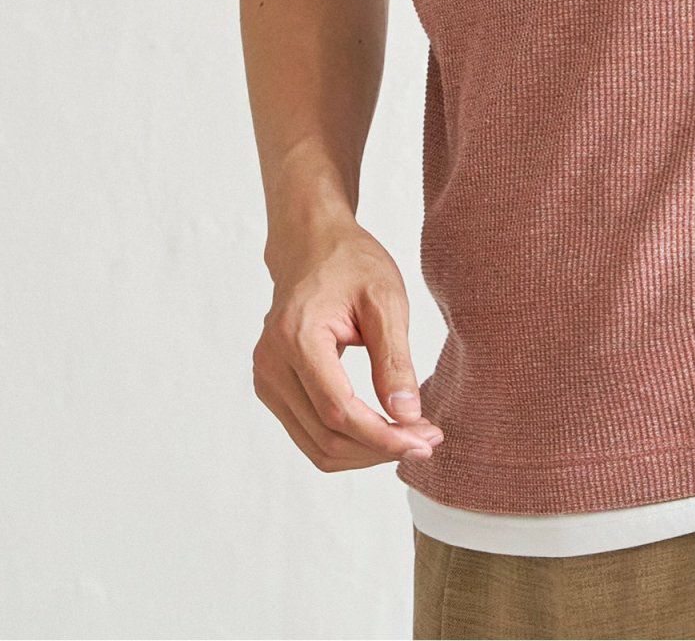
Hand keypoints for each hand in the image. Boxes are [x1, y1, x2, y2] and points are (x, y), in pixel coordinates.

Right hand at [252, 215, 443, 472]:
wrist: (311, 244)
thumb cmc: (351, 263)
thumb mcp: (385, 301)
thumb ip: (394, 360)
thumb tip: (407, 417)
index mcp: (296, 338)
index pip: (339, 411)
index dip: (383, 436)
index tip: (426, 439)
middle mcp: (271, 364)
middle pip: (326, 436)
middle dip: (380, 448)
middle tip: (428, 438)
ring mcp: (266, 378)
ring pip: (316, 444)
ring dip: (365, 451)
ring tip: (410, 437)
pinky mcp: (272, 386)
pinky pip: (309, 432)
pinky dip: (347, 440)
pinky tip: (382, 429)